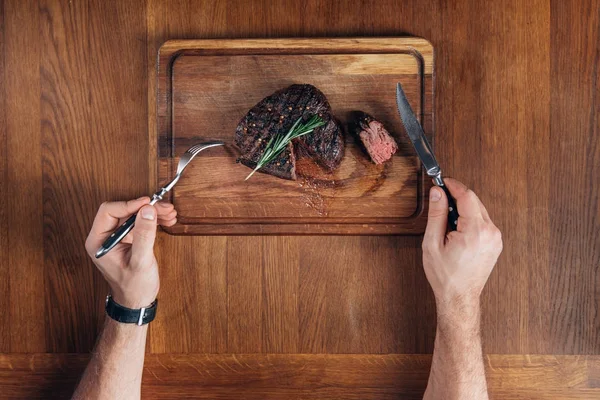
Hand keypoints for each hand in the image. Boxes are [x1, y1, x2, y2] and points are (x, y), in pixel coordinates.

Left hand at [84, 197, 176, 307]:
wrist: (136, 301)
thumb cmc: (133, 287)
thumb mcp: (140, 261)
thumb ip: (144, 235)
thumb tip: (148, 210)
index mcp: (98, 241)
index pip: (109, 211)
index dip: (130, 204)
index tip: (148, 204)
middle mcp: (104, 237)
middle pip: (123, 210)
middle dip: (145, 208)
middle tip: (164, 208)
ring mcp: (116, 237)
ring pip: (133, 214)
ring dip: (152, 212)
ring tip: (169, 213)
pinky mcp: (128, 239)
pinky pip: (139, 222)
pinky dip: (153, 220)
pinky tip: (166, 220)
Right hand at [422, 178, 502, 308]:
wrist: (459, 297)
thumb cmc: (445, 275)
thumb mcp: (432, 243)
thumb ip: (436, 215)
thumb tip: (437, 193)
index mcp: (475, 231)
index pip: (467, 196)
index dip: (454, 186)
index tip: (443, 181)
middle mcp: (490, 233)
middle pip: (475, 201)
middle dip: (457, 197)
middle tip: (440, 200)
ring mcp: (496, 238)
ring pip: (480, 211)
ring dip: (464, 209)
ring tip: (447, 222)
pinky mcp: (496, 243)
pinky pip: (484, 222)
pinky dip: (471, 219)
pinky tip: (458, 230)